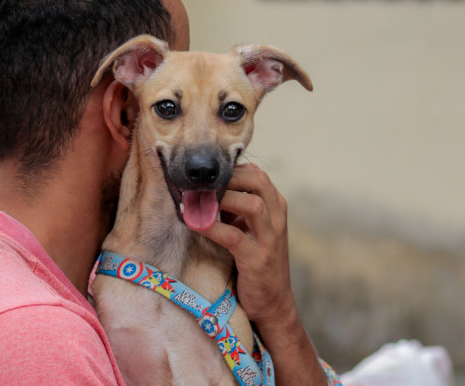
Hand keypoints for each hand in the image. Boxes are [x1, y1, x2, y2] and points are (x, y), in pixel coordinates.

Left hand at [201, 163, 295, 323]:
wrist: (272, 303)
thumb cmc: (254, 260)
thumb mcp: (248, 228)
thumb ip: (233, 207)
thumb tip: (203, 187)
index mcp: (275, 206)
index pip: (256, 173)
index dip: (229, 168)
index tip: (204, 173)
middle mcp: (277, 218)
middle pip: (258, 180)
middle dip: (227, 177)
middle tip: (199, 183)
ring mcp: (270, 238)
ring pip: (252, 204)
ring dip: (221, 198)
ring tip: (196, 200)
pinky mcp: (258, 259)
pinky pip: (234, 236)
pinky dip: (212, 227)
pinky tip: (194, 223)